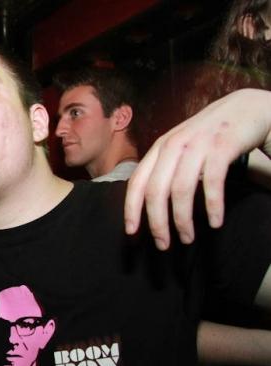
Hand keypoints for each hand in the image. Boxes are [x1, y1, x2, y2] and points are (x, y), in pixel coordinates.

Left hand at [125, 89, 270, 249]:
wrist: (247, 107)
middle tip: (163, 245)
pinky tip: (215, 223)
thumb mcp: (181, 148)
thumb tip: (149, 205)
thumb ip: (165, 169)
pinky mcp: (222, 146)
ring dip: (183, 220)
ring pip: (181, 190)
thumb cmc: (210, 135)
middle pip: (156, 191)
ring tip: (188, 238)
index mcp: (160, 148)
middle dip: (157, 223)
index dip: (131, 209)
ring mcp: (197, 145)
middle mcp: (174, 145)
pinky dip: (212, 206)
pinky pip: (212, 183)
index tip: (132, 233)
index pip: (137, 182)